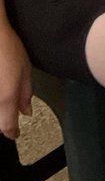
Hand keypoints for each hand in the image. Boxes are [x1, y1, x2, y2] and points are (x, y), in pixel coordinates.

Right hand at [0, 24, 31, 140]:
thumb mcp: (26, 69)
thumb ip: (25, 93)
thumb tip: (25, 111)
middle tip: (10, 112)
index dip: (12, 132)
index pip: (7, 127)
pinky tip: (1, 84)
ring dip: (0, 107)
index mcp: (6, 98)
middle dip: (3, 120)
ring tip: (6, 90)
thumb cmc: (7, 48)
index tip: (16, 133)